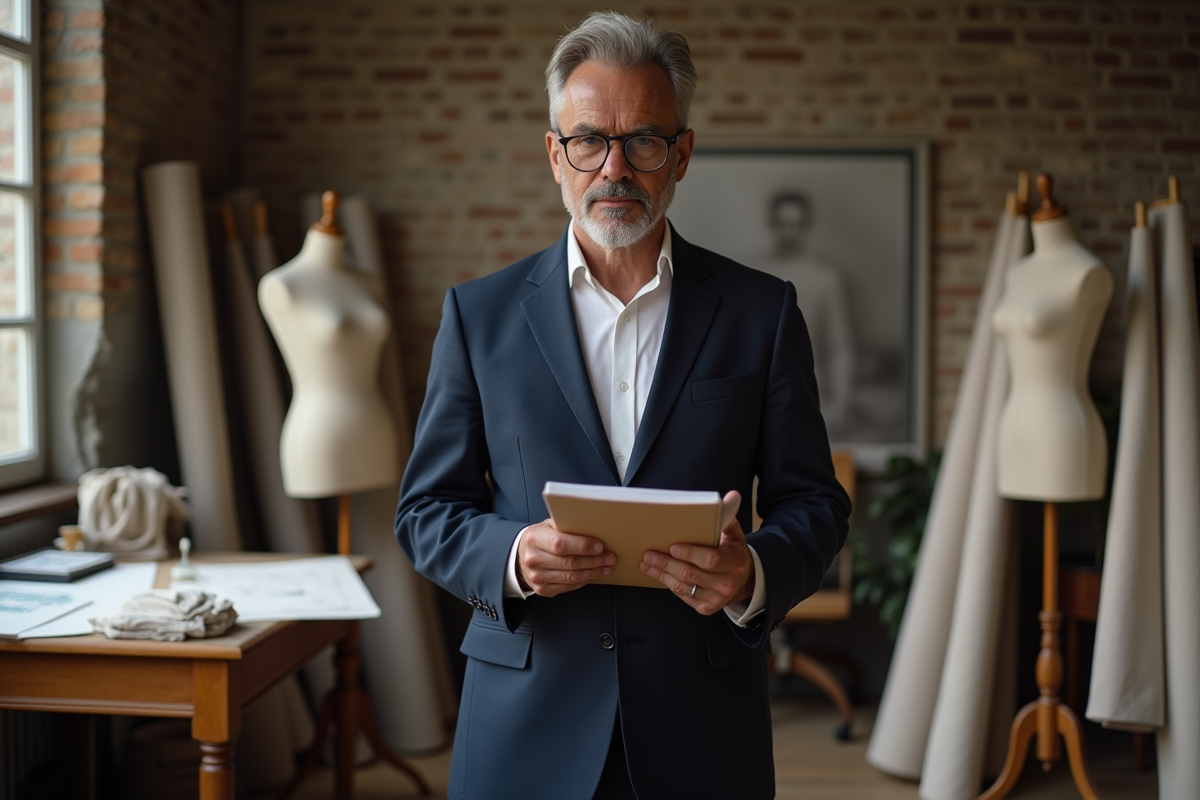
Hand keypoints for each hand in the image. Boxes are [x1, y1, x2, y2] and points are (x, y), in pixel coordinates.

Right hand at [517, 520, 615, 596]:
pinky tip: (592, 574)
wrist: (520, 556)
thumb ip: (565, 526)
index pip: (561, 544)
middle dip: (594, 561)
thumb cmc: (539, 539)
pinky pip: (568, 587)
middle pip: (570, 563)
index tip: (600, 546)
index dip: (583, 546)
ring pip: (571, 577)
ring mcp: (537, 576)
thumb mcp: (548, 526)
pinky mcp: (543, 589)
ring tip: (605, 566)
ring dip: (593, 572)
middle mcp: (534, 559)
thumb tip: (592, 526)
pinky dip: (583, 581)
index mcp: (535, 538)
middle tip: (609, 557)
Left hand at [639, 491, 753, 614]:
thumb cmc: (733, 553)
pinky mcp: (706, 608)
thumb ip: (728, 517)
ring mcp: (716, 598)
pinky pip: (682, 595)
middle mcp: (726, 584)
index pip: (710, 560)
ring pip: (683, 586)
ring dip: (661, 574)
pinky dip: (668, 583)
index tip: (672, 546)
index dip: (690, 553)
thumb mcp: (734, 535)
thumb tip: (729, 497)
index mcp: (734, 563)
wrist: (743, 581)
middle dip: (666, 563)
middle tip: (649, 554)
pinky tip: (657, 573)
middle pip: (690, 574)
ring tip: (647, 562)